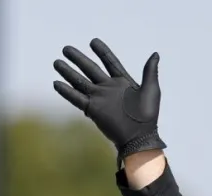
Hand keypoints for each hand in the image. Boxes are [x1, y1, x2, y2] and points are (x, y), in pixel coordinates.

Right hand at [53, 38, 165, 160]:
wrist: (139, 138)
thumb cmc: (147, 116)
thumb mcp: (151, 91)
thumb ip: (150, 72)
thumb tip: (155, 54)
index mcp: (123, 82)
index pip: (110, 62)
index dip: (102, 52)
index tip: (93, 41)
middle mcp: (109, 88)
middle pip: (90, 69)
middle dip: (78, 59)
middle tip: (66, 49)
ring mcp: (100, 99)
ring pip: (80, 82)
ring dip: (68, 72)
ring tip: (57, 62)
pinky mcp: (93, 110)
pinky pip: (77, 99)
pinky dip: (67, 92)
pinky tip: (57, 83)